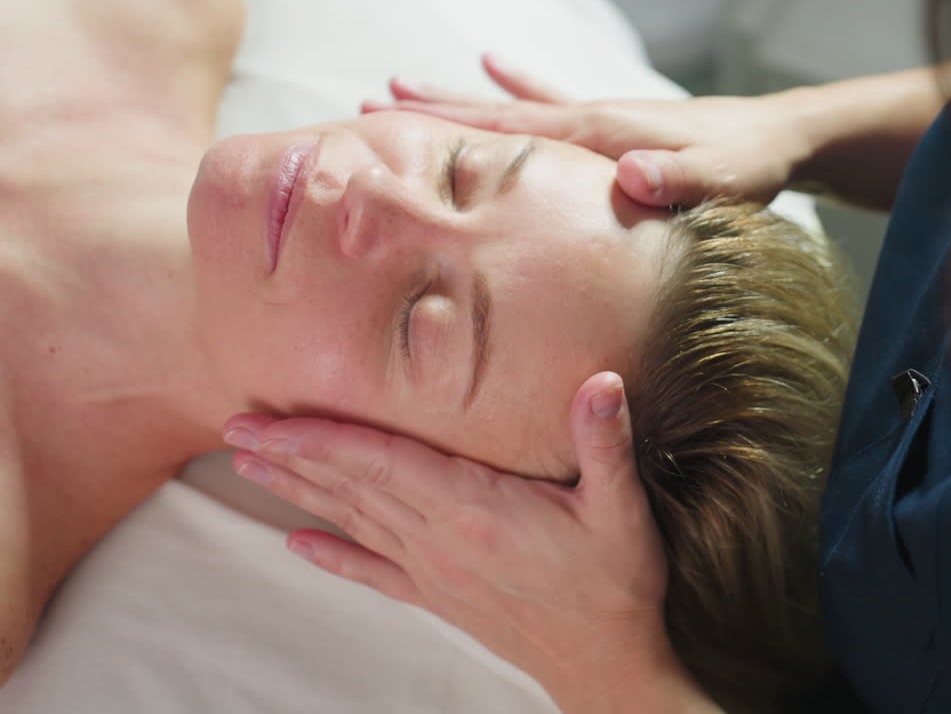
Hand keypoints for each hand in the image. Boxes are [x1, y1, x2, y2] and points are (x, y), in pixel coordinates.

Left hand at [221, 373, 716, 713]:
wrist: (607, 664)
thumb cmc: (615, 582)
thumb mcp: (621, 508)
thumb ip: (605, 441)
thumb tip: (604, 380)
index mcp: (474, 508)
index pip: (381, 462)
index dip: (322, 438)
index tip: (271, 419)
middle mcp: (440, 539)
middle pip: (350, 488)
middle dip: (289, 455)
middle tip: (234, 427)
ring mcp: (434, 571)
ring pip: (353, 522)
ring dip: (298, 492)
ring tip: (248, 466)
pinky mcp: (439, 596)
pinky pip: (373, 571)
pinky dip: (332, 555)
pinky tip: (296, 545)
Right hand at [364, 52, 812, 207]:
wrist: (778, 138)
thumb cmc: (749, 169)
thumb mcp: (721, 184)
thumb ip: (678, 181)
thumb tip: (629, 178)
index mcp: (599, 136)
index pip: (509, 130)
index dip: (448, 128)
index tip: (386, 123)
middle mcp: (587, 118)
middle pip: (492, 111)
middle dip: (429, 110)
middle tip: (363, 103)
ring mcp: (596, 116)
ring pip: (509, 105)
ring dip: (456, 98)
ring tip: (398, 84)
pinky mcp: (611, 122)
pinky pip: (550, 101)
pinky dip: (517, 84)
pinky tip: (493, 64)